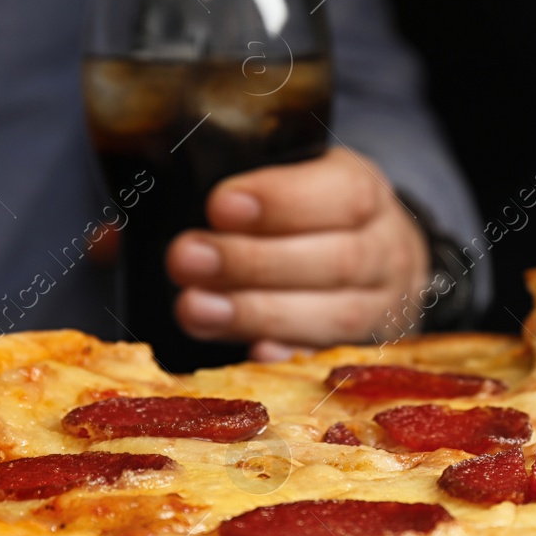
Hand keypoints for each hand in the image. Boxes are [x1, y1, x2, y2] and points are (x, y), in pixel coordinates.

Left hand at [166, 147, 429, 356]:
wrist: (377, 256)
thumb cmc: (311, 213)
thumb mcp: (290, 179)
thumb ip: (237, 195)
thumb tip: (149, 228)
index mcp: (365, 189)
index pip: (344, 193)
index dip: (282, 202)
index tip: (220, 206)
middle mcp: (387, 247)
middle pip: (337, 259)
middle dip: (254, 262)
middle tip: (186, 259)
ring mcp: (383, 304)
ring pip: (336, 315)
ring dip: (258, 313)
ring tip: (194, 308)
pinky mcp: (366, 347)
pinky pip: (332, 357)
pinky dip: (290, 354)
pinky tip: (250, 351)